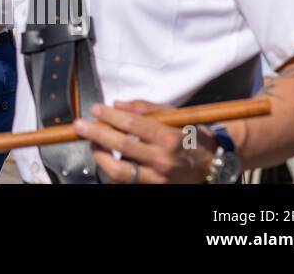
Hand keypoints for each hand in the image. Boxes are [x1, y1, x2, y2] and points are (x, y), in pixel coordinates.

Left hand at [73, 100, 214, 183]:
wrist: (213, 164)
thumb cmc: (191, 136)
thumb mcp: (174, 115)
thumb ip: (145, 109)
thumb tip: (117, 104)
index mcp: (169, 138)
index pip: (132, 125)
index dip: (110, 116)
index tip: (95, 109)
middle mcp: (164, 160)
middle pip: (122, 146)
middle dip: (97, 133)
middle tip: (80, 125)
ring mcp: (159, 179)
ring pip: (120, 171)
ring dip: (100, 156)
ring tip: (91, 143)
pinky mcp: (155, 189)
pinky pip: (126, 182)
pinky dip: (112, 170)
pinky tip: (105, 158)